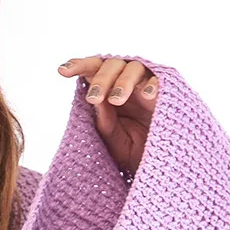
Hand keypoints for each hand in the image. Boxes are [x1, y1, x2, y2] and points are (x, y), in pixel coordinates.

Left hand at [56, 55, 160, 177]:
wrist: (161, 164)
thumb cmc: (134, 151)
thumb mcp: (114, 141)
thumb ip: (104, 121)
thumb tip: (95, 99)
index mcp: (109, 91)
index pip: (93, 70)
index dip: (79, 66)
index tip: (62, 72)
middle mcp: (126, 83)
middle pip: (112, 65)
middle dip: (101, 80)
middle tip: (94, 98)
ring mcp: (146, 85)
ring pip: (134, 67)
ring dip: (123, 82)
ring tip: (116, 99)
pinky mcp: (167, 93)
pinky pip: (160, 80)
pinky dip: (152, 85)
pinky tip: (146, 96)